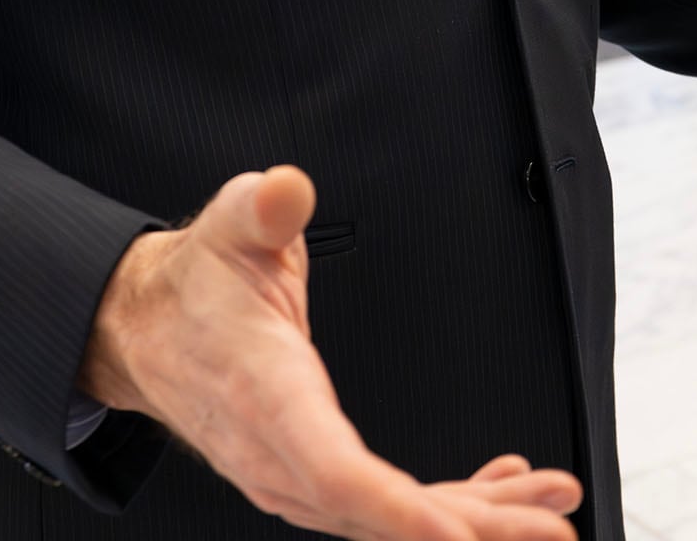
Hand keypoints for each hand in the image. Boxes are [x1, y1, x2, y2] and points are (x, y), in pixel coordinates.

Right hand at [79, 167, 582, 537]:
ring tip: (550, 507)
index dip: (398, 510)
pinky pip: (385, 507)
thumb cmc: (196, 285)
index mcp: (264, 397)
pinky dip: (448, 504)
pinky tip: (500, 486)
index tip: (456, 535)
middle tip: (550, 527)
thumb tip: (285, 189)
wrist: (146, 330)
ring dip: (475, 518)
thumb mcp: (228, 226)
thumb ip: (260, 209)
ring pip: (391, 519)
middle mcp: (280, 456)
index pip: (334, 471)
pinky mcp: (312, 477)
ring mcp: (295, 476)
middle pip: (380, 515)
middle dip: (470, 528)